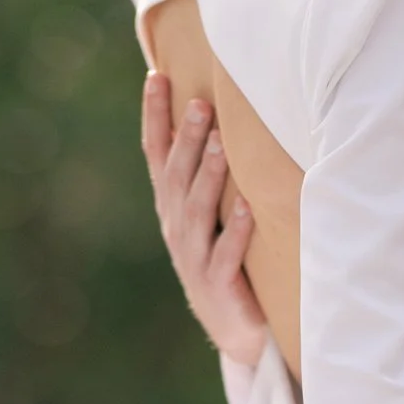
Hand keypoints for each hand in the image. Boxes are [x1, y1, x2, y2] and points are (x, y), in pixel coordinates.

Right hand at [141, 71, 269, 369]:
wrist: (235, 327)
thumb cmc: (225, 257)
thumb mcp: (209, 213)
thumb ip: (206, 170)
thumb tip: (216, 113)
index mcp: (171, 205)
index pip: (156, 153)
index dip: (154, 116)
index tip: (156, 76)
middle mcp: (176, 226)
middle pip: (177, 176)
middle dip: (186, 139)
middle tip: (199, 104)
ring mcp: (193, 256)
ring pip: (198, 211)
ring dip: (209, 176)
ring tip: (219, 144)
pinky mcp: (217, 284)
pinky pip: (227, 254)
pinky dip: (237, 232)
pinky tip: (249, 208)